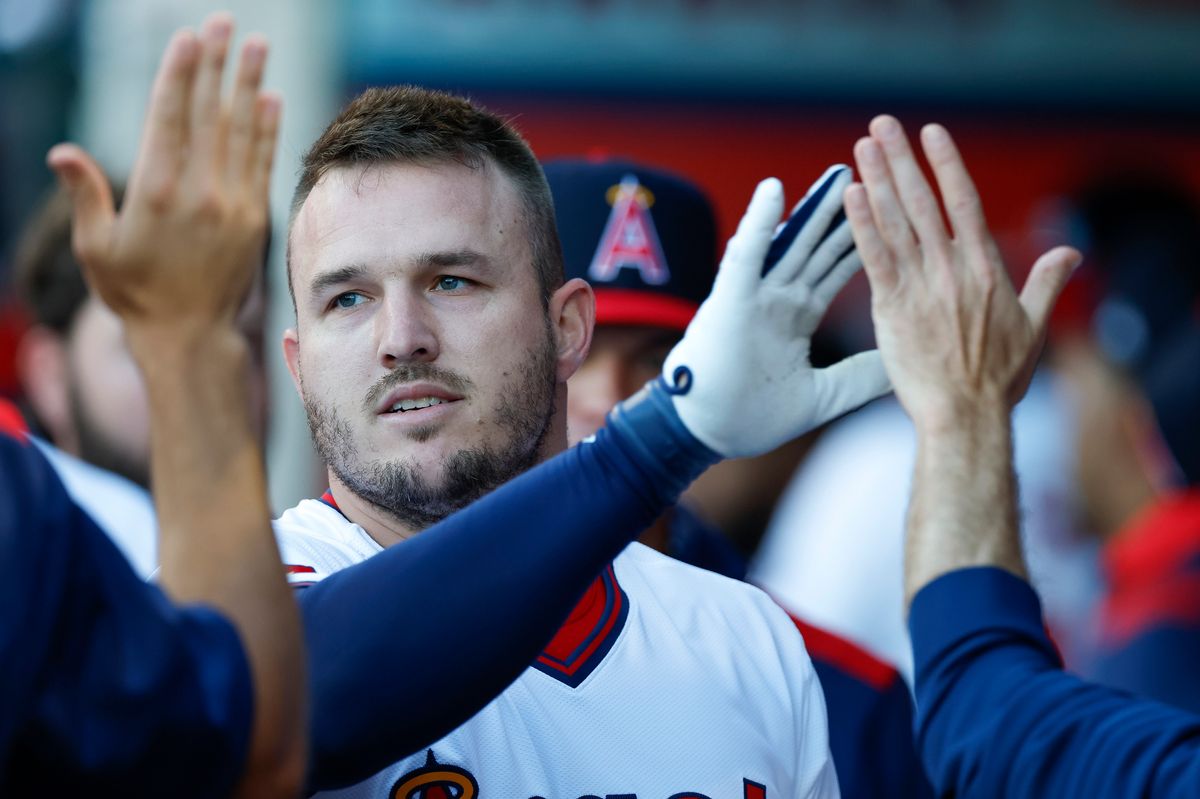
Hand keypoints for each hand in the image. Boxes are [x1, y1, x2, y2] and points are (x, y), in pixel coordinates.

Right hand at [47, 14, 278, 340]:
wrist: (190, 334)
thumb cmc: (133, 292)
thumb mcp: (96, 248)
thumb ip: (85, 195)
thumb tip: (62, 151)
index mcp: (155, 192)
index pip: (169, 118)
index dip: (180, 74)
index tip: (188, 39)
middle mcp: (198, 192)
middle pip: (208, 114)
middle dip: (216, 65)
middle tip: (224, 22)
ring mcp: (231, 204)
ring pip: (241, 132)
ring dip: (249, 85)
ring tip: (256, 45)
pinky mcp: (254, 218)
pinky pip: (262, 163)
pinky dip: (267, 129)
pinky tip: (270, 99)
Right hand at [662, 165, 890, 457]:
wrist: (710, 433)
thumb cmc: (752, 417)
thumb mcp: (822, 396)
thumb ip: (860, 379)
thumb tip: (900, 368)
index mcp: (796, 317)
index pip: (838, 269)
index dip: (862, 238)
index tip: (891, 208)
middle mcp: (778, 299)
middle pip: (819, 246)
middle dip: (845, 211)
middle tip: (874, 170)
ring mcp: (754, 295)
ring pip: (790, 241)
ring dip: (812, 206)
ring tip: (840, 171)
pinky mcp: (731, 298)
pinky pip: (747, 254)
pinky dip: (759, 222)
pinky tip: (774, 188)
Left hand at [844, 116, 1079, 429]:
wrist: (966, 414)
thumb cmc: (999, 378)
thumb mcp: (1034, 326)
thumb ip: (1046, 283)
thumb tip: (1071, 251)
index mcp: (985, 267)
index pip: (964, 201)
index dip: (946, 164)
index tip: (930, 133)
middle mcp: (952, 268)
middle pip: (923, 202)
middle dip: (902, 159)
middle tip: (881, 125)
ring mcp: (921, 286)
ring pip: (896, 222)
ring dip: (878, 180)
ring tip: (862, 146)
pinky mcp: (892, 308)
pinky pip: (875, 257)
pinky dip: (862, 225)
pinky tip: (851, 195)